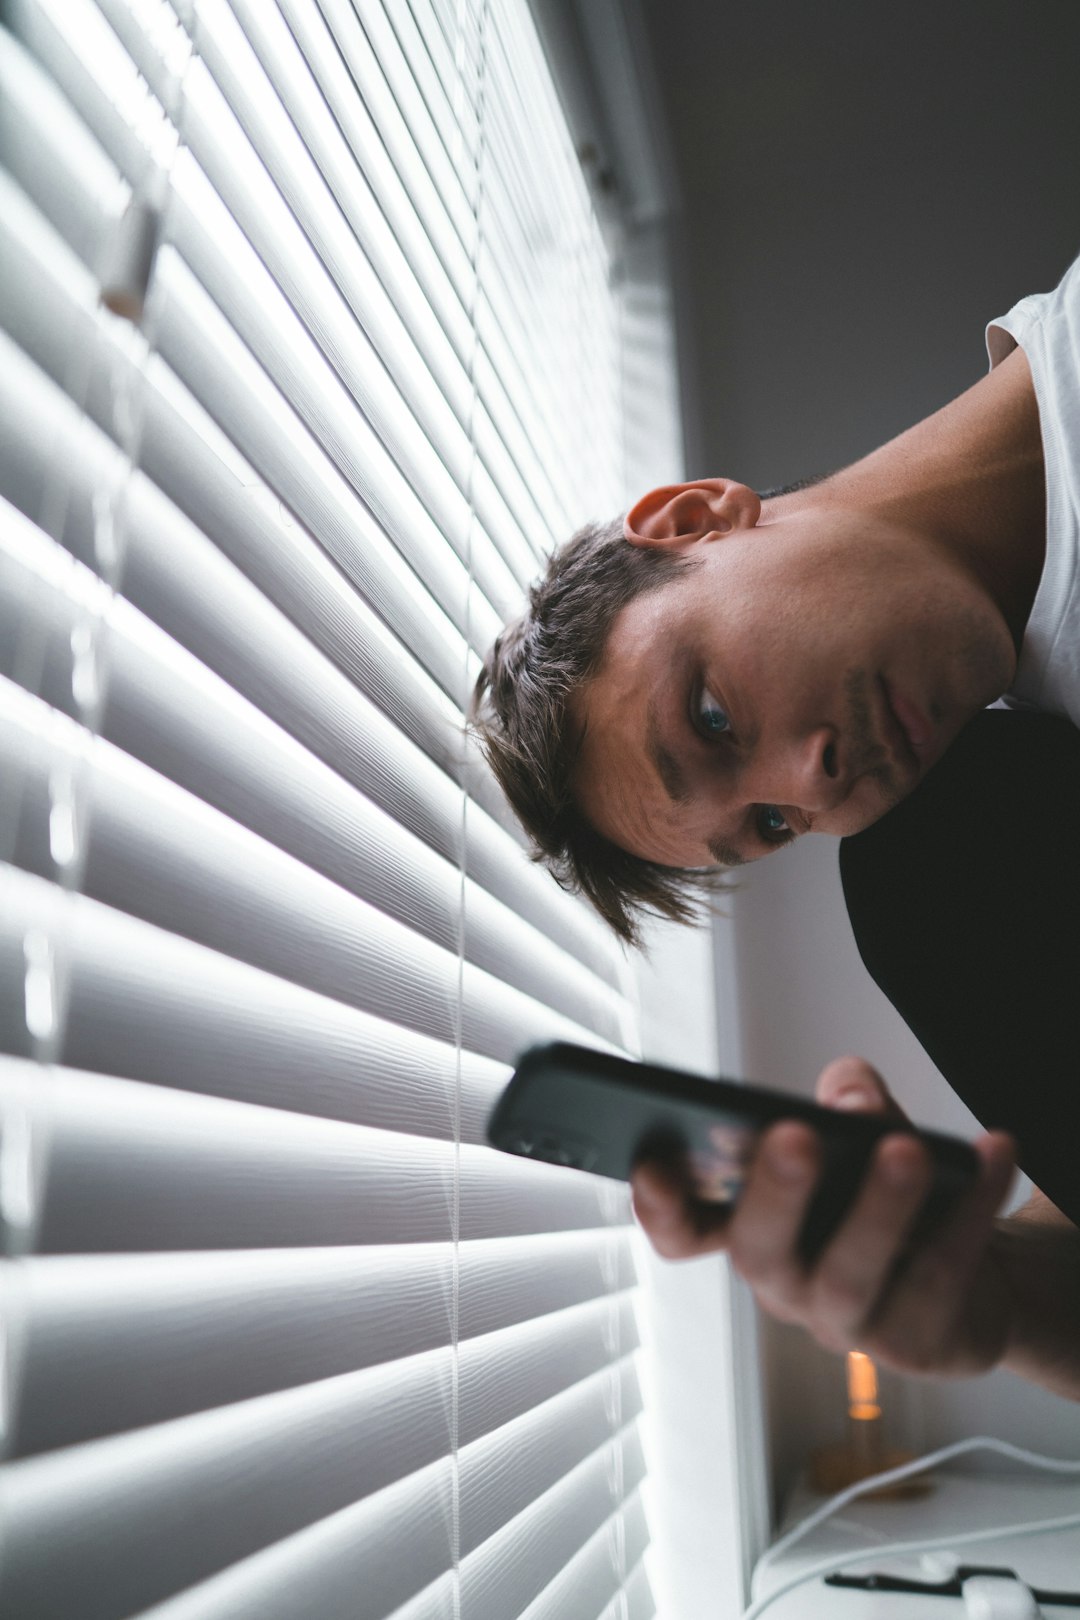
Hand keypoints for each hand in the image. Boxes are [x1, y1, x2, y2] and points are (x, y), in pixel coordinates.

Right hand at [631, 1056, 1017, 1378]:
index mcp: (751, 1229)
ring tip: (906, 1149)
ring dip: (879, 1207)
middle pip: (761, 1251)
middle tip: (795, 1136)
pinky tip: (992, 1153)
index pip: (683, 1231)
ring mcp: (847, 1323)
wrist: (975, 1276)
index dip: (661, 1205)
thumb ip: (850, 1100)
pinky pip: (941, 1274)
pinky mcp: (915, 1342)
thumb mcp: (862, 1134)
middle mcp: (785, 1284)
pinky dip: (973, 1207)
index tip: (654, 1161)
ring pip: (849, 1276)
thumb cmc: (889, 1197)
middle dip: (775, 1193)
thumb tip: (852, 1103)